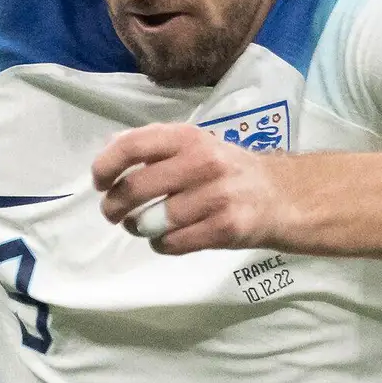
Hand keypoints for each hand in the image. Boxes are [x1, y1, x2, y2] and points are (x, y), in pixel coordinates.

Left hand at [92, 123, 283, 254]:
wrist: (282, 196)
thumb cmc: (228, 170)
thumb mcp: (196, 144)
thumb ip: (155, 145)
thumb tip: (110, 146)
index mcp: (189, 137)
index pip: (132, 146)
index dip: (106, 166)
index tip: (99, 183)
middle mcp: (202, 162)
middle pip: (136, 188)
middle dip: (114, 206)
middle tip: (112, 213)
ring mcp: (216, 196)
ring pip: (153, 221)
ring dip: (139, 228)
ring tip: (143, 226)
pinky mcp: (225, 228)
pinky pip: (174, 243)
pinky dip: (162, 245)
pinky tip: (167, 239)